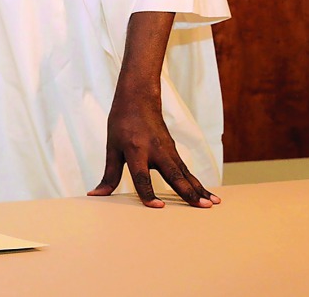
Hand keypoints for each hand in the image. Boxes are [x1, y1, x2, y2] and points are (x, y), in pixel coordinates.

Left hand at [89, 87, 220, 208]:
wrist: (139, 100)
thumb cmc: (122, 124)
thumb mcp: (112, 148)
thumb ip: (109, 174)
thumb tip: (96, 195)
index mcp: (135, 149)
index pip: (141, 176)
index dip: (148, 192)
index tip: (158, 206)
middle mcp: (155, 150)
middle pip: (173, 174)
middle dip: (187, 192)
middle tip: (201, 207)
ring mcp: (168, 151)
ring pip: (185, 174)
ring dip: (199, 190)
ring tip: (212, 205)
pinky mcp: (174, 152)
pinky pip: (187, 171)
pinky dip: (198, 183)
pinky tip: (208, 196)